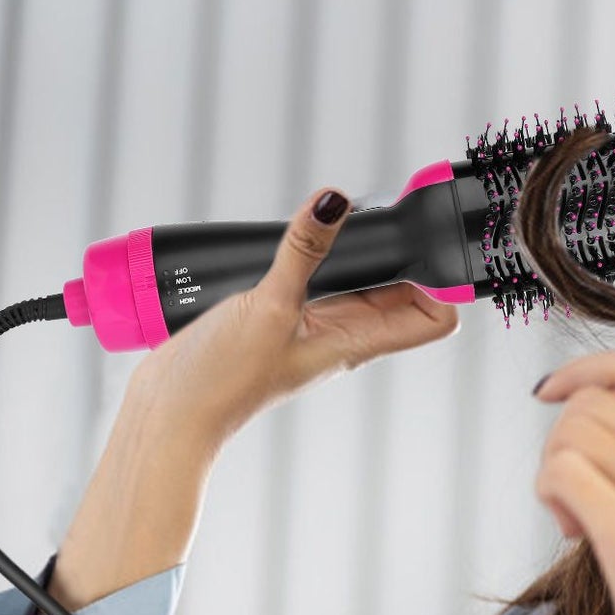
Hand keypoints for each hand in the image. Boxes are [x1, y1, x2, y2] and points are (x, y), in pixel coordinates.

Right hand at [131, 188, 460, 447]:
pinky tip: (298, 235)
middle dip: (401, 253)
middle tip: (384, 213)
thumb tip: (335, 202)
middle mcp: (343, 335)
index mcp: (359, 341)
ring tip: (346, 218)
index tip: (429, 241)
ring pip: (356, 284)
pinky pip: (313, 282)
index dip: (443, 283)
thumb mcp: (269, 306)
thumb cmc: (224, 381)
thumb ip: (303, 253)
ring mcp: (312, 327)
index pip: (433, 320)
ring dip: (358, 251)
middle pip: (399, 293)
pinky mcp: (278, 318)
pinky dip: (315, 256)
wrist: (171, 412)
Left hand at [533, 347, 614, 614]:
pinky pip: (560, 472)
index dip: (582, 371)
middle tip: (573, 499)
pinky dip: (549, 496)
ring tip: (576, 522)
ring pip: (569, 434)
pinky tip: (574, 534)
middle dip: (561, 443)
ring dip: (552, 474)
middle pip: (589, 403)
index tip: (551, 393)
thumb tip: (593, 442)